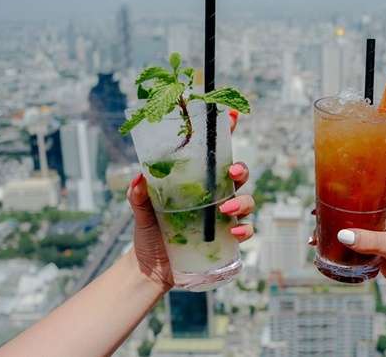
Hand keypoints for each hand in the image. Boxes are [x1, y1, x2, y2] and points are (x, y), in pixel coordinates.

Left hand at [127, 110, 253, 290]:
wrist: (150, 268)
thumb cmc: (149, 232)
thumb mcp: (141, 209)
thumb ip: (139, 193)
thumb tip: (139, 177)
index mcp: (198, 182)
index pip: (216, 154)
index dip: (227, 134)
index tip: (234, 116)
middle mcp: (215, 196)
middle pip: (239, 175)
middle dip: (242, 169)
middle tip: (233, 171)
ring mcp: (223, 217)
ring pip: (247, 201)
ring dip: (242, 201)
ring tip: (225, 209)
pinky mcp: (226, 239)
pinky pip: (246, 230)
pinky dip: (244, 230)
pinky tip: (233, 232)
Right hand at [316, 197, 385, 300]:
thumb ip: (370, 240)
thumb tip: (342, 235)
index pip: (366, 187)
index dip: (346, 186)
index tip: (324, 191)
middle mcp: (382, 216)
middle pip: (352, 206)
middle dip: (332, 210)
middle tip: (314, 217)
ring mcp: (376, 232)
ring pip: (349, 224)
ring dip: (331, 228)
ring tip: (314, 237)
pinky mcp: (372, 247)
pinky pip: (350, 241)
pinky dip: (336, 242)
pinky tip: (322, 248)